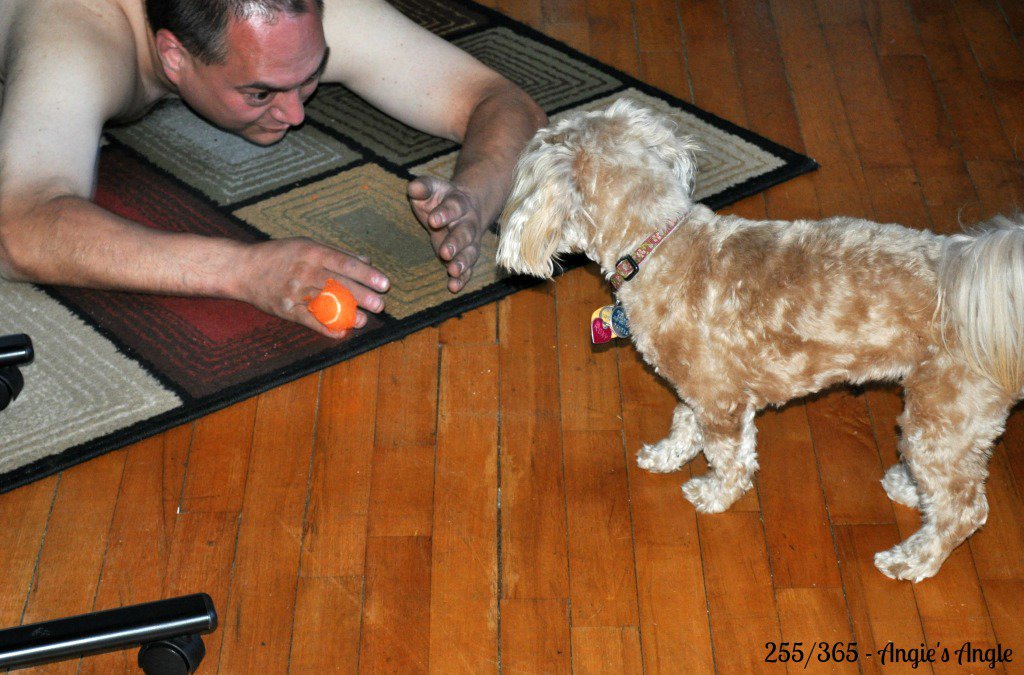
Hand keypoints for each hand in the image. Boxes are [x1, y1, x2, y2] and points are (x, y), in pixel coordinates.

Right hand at [236, 237, 389, 337]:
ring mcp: (293, 291)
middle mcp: (303, 270)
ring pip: (324, 303)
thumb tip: (366, 261)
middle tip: (380, 304)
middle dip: (362, 296)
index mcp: (312, 252)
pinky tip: (340, 332)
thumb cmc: (280, 255)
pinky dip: (324, 327)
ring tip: (363, 320)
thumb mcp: (307, 245)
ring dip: (346, 313)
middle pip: (338, 284)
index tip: (384, 283)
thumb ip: (337, 254)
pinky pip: (307, 319)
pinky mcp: (284, 308)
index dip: (366, 275)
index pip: (345, 264)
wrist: (242, 268)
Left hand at [407, 176, 487, 292]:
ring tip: (453, 271)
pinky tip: (453, 287)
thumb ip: (423, 187)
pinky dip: (462, 279)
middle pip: (464, 233)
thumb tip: (413, 188)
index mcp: (458, 203)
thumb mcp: (431, 188)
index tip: (433, 221)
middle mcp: (468, 223)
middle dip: (456, 243)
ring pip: (470, 252)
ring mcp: (470, 241)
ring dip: (463, 263)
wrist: (466, 205)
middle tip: (445, 252)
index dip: (444, 214)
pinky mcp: (466, 256)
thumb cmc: (440, 198)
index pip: (453, 207)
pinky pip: (468, 269)